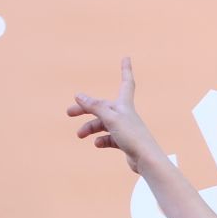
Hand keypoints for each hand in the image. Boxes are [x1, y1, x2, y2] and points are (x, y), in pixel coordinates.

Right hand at [67, 57, 162, 173]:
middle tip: (69, 113)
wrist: (147, 160)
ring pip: (103, 124)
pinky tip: (97, 144)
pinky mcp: (125, 142)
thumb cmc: (132, 137)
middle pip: (103, 107)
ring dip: (90, 128)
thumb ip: (95, 107)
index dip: (125, 69)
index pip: (126, 82)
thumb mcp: (110, 119)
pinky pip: (109, 138)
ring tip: (80, 135)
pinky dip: (101, 140)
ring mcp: (125, 129)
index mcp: (124, 104)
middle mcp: (125, 114)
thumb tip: (78, 95)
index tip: (126, 58)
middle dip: (86, 109)